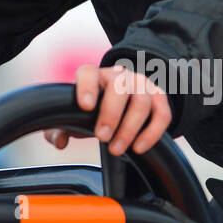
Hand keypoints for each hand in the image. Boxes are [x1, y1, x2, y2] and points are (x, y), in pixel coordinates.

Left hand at [44, 64, 171, 155]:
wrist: (123, 101)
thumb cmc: (94, 110)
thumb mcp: (76, 116)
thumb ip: (60, 128)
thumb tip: (59, 141)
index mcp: (95, 76)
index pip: (88, 73)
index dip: (87, 87)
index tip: (85, 106)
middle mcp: (119, 76)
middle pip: (119, 87)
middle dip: (111, 114)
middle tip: (102, 138)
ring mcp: (141, 85)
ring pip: (141, 102)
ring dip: (129, 128)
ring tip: (116, 149)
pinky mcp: (159, 98)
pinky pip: (162, 114)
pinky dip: (152, 133)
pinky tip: (139, 148)